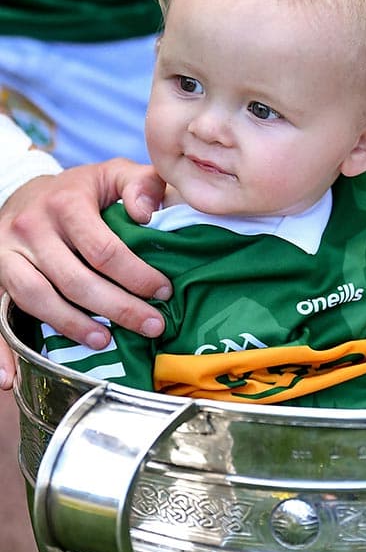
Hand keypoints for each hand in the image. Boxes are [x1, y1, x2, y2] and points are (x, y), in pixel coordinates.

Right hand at [0, 158, 168, 384]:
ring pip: (37, 299)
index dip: (137, 276)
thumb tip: (148, 214)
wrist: (26, 191)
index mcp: (66, 203)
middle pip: (75, 280)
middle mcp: (31, 228)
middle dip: (118, 308)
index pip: (104, 249)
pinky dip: (0, 351)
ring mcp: (8, 254)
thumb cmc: (81, 191)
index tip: (164, 293)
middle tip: (152, 326)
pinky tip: (8, 377)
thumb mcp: (113, 174)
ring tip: (106, 342)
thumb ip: (142, 184)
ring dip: (72, 326)